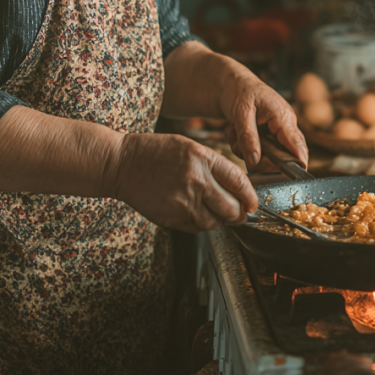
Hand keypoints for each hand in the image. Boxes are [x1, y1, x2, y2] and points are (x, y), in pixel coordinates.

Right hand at [110, 132, 257, 232]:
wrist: (121, 164)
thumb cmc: (155, 151)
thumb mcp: (188, 146)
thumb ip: (213, 165)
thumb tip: (236, 185)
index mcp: (202, 159)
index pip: (239, 182)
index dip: (250, 196)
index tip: (253, 202)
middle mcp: (195, 181)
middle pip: (231, 208)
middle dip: (239, 213)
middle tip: (239, 212)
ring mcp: (182, 202)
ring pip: (215, 222)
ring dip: (219, 220)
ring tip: (213, 210)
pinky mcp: (171, 218)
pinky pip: (196, 227)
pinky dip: (200, 223)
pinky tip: (194, 211)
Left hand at [220, 66, 307, 172]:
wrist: (227, 82)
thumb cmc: (237, 89)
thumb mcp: (240, 112)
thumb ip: (248, 137)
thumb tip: (255, 161)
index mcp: (284, 117)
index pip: (298, 147)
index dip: (295, 165)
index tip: (286, 177)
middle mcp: (284, 126)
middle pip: (283, 157)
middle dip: (260, 158)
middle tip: (242, 147)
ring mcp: (275, 131)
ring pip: (265, 157)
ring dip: (246, 150)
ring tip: (235, 133)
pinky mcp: (265, 135)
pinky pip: (256, 151)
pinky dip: (242, 146)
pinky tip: (234, 132)